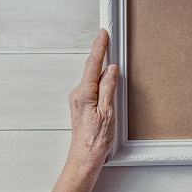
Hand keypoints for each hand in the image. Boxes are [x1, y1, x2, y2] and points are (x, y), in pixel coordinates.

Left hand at [51, 28, 117, 191]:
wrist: (84, 158)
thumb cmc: (96, 140)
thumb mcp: (108, 112)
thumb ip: (108, 88)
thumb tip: (111, 69)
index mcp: (83, 93)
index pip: (93, 64)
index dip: (99, 46)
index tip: (103, 33)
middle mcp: (78, 94)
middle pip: (92, 68)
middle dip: (101, 54)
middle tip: (109, 39)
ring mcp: (78, 100)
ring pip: (93, 78)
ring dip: (102, 70)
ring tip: (113, 63)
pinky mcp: (82, 105)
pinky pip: (93, 87)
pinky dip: (101, 81)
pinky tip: (108, 82)